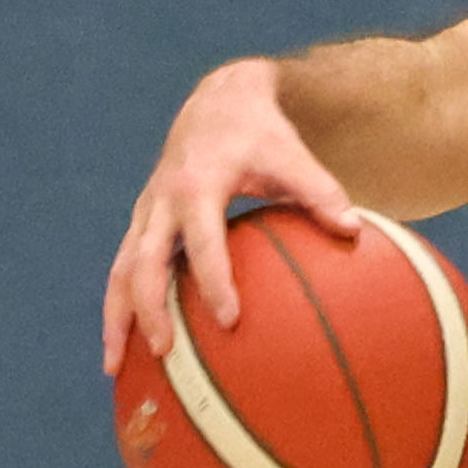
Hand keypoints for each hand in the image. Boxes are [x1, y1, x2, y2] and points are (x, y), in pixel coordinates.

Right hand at [103, 59, 369, 368]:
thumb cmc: (260, 133)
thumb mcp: (291, 154)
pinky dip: (119, 307)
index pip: (202, 241)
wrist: (219, 101)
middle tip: (164, 351)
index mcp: (197, 185)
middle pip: (144, 261)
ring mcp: (146, 213)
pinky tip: (123, 348)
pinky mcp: (142, 223)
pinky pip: (123, 269)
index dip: (214, 281)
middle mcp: (162, 201)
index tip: (229, 321)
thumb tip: (353, 228)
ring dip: (116, 318)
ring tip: (114, 366)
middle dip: (149, 308)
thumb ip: (320, 190)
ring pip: (120, 270)